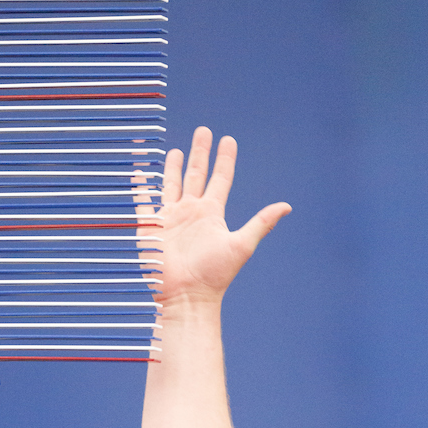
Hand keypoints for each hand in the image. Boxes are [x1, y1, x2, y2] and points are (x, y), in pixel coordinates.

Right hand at [135, 126, 290, 311]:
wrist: (187, 296)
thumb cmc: (215, 275)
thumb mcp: (242, 245)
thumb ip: (261, 223)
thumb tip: (287, 206)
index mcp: (212, 214)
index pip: (220, 179)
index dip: (224, 159)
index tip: (228, 139)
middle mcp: (191, 213)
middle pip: (195, 175)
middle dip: (199, 153)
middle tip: (203, 131)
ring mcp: (170, 220)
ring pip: (171, 185)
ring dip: (173, 168)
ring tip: (175, 150)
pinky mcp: (150, 229)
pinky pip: (144, 203)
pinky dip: (141, 189)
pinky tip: (140, 175)